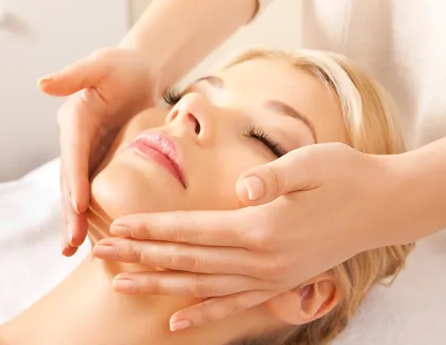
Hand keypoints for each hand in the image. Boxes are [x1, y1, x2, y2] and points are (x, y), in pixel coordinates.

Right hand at [40, 46, 159, 255]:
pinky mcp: (97, 159)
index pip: (73, 152)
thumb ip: (75, 75)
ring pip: (75, 189)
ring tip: (71, 248)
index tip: (78, 205)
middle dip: (70, 210)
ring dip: (73, 218)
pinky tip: (88, 235)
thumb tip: (42, 84)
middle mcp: (75, 138)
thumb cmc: (123, 65)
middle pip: (70, 178)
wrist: (138, 72)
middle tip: (71, 242)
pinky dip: (86, 212)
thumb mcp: (101, 64)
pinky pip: (91, 189)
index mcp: (75, 117)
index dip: (74, 179)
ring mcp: (85, 151)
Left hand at [93, 143, 403, 329]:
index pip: (192, 230)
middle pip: (187, 260)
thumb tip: (245, 188)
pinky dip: (202, 314)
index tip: (117, 227)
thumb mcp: (312, 163)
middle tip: (100, 254)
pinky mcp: (279, 284)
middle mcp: (262, 260)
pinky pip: (233, 305)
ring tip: (121, 285)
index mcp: (262, 227)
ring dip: (159, 285)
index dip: (153, 228)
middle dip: (141, 256)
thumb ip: (273, 178)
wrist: (383, 206)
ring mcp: (270, 277)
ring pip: (202, 286)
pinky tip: (175, 321)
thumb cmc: (345, 175)